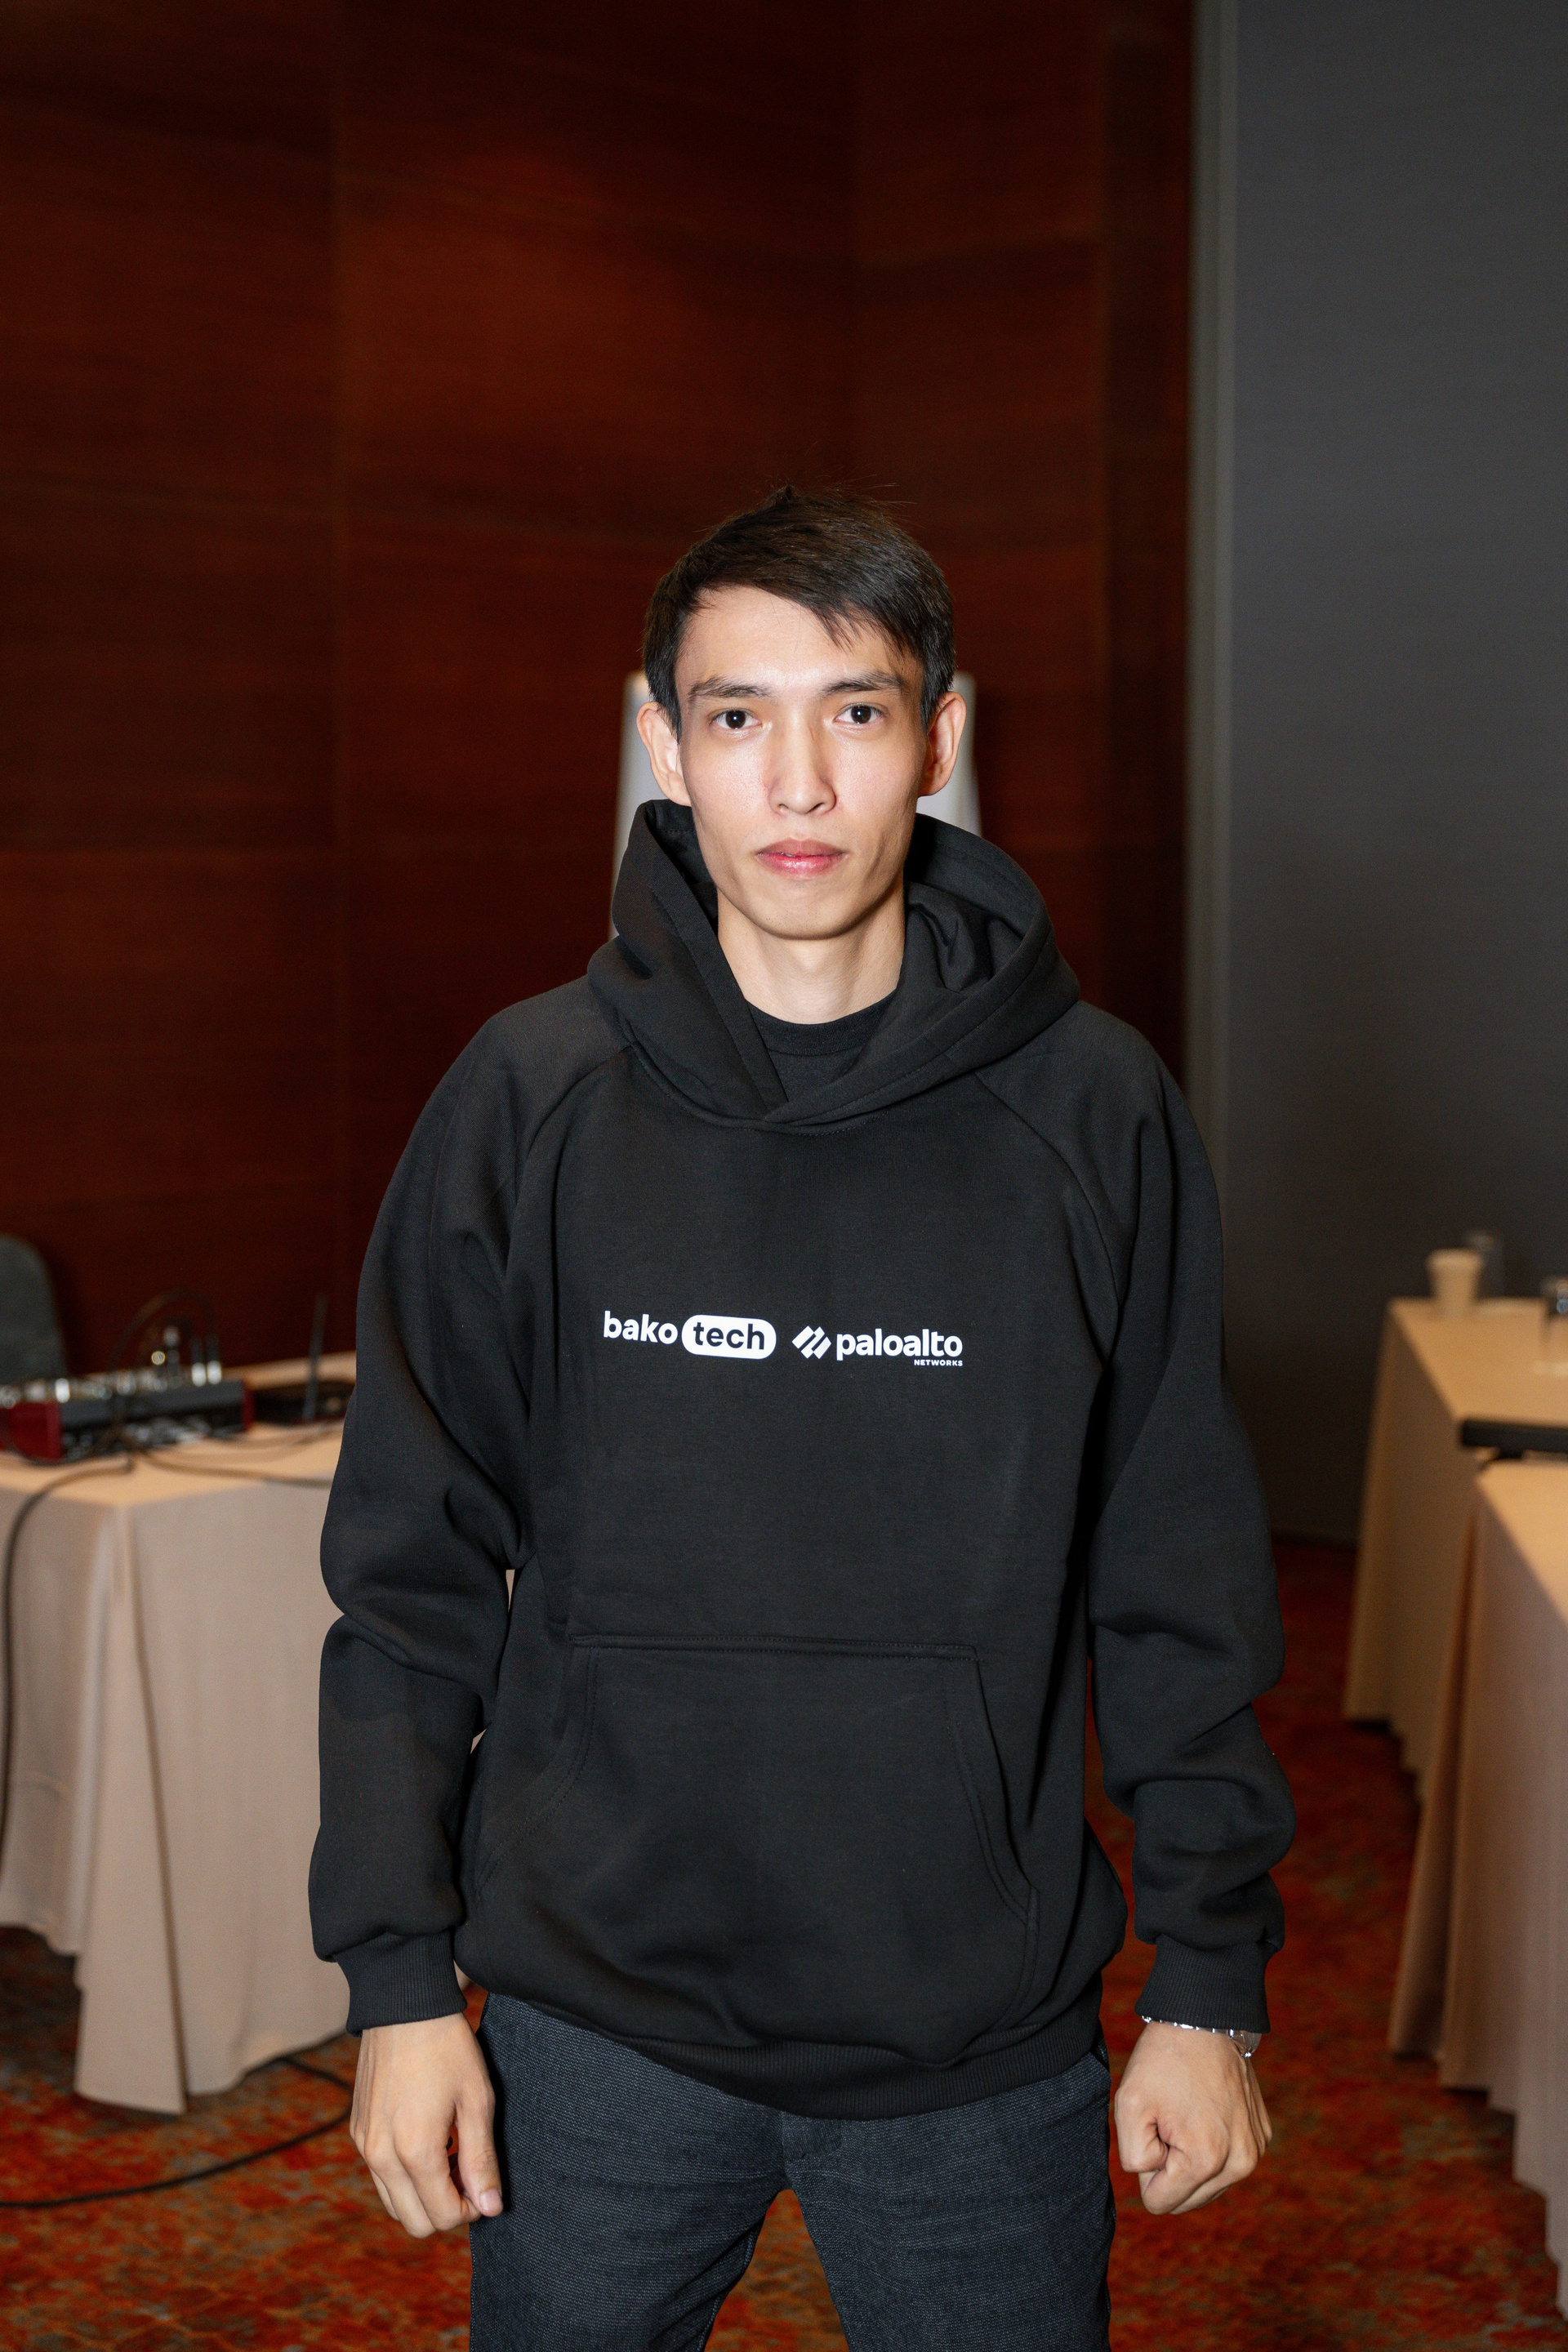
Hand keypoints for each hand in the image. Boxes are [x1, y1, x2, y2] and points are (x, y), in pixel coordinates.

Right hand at [351, 2013, 502, 2235]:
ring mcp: (364, 2145)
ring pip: (395, 2204)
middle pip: (415, 2222)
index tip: (485, 2183)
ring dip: (424, 2195)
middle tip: (468, 2172)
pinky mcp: (358, 2132)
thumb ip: (481, 2159)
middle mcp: (381, 2156)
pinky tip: (427, 2139)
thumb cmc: (447, 2047)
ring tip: (449, 2154)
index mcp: (414, 2151)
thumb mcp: (476, 2099)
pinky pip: (380, 2177)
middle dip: (446, 2209)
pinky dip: (405, 2175)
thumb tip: (491, 2208)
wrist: (403, 2004)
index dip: (471, 2209)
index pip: (442, 2216)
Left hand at [1113, 2022, 1271, 2214]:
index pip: (1159, 2201)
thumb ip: (1133, 2158)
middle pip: (1185, 2199)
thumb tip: (1158, 2179)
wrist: (1205, 2019)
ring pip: (1206, 2186)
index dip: (1146, 2167)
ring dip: (1190, 2159)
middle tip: (1169, 2120)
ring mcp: (1255, 2151)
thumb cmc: (1163, 2060)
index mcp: (1206, 2160)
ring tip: (1187, 2114)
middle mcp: (1240, 2163)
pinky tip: (1205, 2110)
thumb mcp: (1129, 2106)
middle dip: (1169, 2167)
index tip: (1154, 2127)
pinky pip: (1225, 2164)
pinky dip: (1211, 2146)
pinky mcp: (1262, 2138)